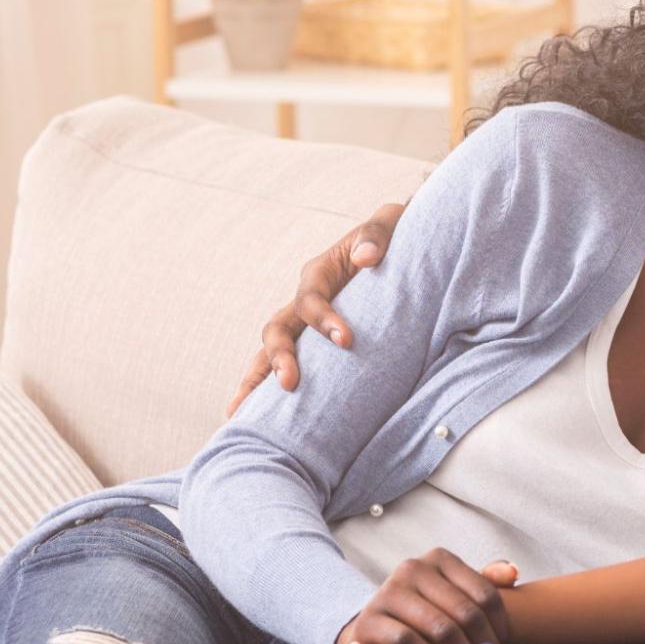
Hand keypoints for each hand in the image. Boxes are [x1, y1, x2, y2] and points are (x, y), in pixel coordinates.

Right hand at [227, 202, 404, 415]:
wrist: (403, 251)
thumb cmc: (394, 237)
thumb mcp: (389, 223)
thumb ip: (376, 235)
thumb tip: (366, 258)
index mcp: (319, 274)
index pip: (310, 299)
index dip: (324, 319)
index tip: (346, 341)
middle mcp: (305, 301)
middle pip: (277, 329)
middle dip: (279, 357)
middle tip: (289, 384)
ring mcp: (306, 326)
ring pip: (270, 352)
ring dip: (256, 380)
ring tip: (241, 414)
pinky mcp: (317, 346)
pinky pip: (287, 366)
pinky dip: (267, 390)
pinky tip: (254, 419)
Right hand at [322, 552, 518, 643]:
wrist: (375, 630)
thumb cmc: (426, 613)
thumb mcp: (455, 594)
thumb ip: (486, 583)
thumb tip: (513, 572)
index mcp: (439, 558)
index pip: (485, 594)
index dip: (500, 627)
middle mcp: (412, 567)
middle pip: (465, 612)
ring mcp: (388, 591)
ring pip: (440, 627)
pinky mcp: (369, 619)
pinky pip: (407, 642)